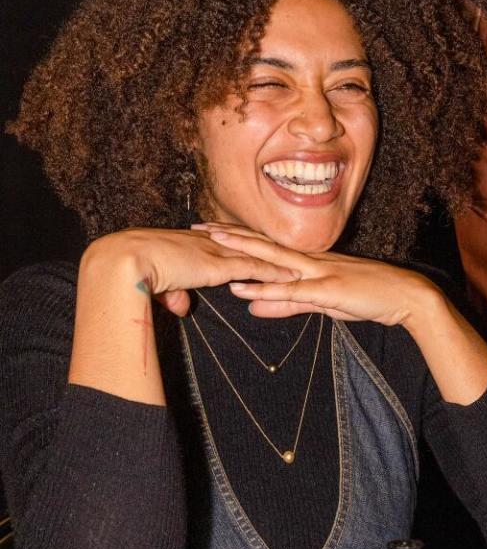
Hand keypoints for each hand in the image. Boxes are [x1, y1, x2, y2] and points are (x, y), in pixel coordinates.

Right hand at [84, 227, 300, 317]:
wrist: (124, 260)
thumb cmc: (130, 271)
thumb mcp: (155, 285)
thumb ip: (172, 294)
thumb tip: (180, 306)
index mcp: (190, 245)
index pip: (224, 242)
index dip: (242, 244)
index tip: (258, 245)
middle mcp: (206, 244)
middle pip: (245, 244)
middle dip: (267, 247)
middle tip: (289, 249)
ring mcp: (215, 253)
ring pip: (255, 255)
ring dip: (278, 261)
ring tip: (300, 265)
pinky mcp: (219, 266)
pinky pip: (254, 269)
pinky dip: (274, 273)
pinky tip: (292, 277)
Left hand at [194, 221, 486, 403]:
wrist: (406, 297)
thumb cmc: (368, 298)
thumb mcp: (322, 303)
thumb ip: (287, 304)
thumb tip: (253, 307)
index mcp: (310, 260)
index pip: (267, 245)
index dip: (238, 237)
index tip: (211, 230)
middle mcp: (311, 260)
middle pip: (262, 244)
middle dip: (229, 235)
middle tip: (198, 227)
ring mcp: (319, 272)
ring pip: (272, 260)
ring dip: (241, 253)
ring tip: (212, 246)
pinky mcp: (328, 290)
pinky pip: (291, 291)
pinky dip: (266, 290)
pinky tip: (243, 291)